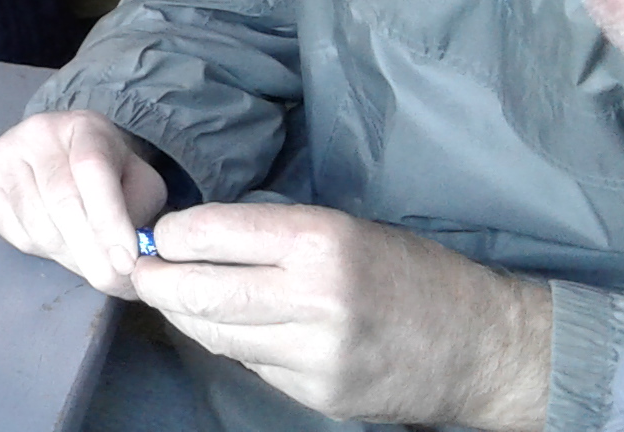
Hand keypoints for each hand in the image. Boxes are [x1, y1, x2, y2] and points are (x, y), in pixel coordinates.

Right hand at [0, 110, 167, 296]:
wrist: (60, 154)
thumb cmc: (106, 174)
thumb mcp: (138, 183)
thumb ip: (140, 212)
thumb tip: (125, 258)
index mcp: (84, 126)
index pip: (92, 170)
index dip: (109, 219)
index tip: (126, 261)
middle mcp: (36, 131)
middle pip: (62, 201)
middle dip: (91, 253)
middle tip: (111, 282)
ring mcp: (2, 152)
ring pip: (37, 225)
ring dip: (68, 256)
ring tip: (87, 261)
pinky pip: (13, 233)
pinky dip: (41, 251)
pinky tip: (57, 242)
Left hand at [132, 203, 551, 429]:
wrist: (482, 346)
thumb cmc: (409, 273)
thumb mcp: (345, 228)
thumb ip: (272, 235)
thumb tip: (192, 239)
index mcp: (320, 240)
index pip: (210, 233)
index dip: (171, 235)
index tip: (160, 235)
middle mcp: (314, 297)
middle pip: (199, 291)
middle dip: (156, 281)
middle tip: (140, 272)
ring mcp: (315, 354)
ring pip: (215, 334)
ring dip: (185, 315)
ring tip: (174, 297)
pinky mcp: (317, 394)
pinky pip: (250, 364)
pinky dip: (231, 344)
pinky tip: (230, 329)